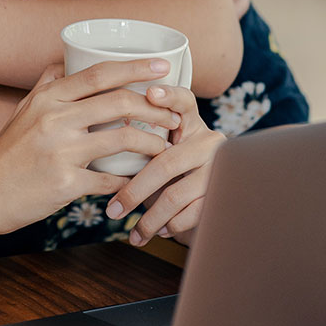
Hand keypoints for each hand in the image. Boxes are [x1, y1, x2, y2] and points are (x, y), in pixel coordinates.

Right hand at [0, 59, 181, 233]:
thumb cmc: (6, 151)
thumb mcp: (23, 110)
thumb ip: (47, 84)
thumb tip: (64, 58)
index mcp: (49, 97)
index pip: (100, 73)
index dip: (135, 67)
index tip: (163, 66)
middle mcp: (55, 118)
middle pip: (119, 102)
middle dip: (155, 107)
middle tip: (174, 116)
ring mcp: (60, 151)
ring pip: (123, 139)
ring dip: (151, 144)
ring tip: (164, 149)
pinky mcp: (64, 183)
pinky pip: (110, 179)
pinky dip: (129, 180)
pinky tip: (139, 182)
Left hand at [104, 85, 224, 245]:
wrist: (216, 196)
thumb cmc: (173, 168)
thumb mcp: (163, 148)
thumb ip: (143, 141)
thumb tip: (99, 146)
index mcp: (191, 121)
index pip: (183, 101)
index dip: (168, 96)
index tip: (150, 93)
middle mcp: (210, 140)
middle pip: (166, 162)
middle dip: (134, 191)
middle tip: (112, 210)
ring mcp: (220, 168)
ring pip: (176, 194)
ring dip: (150, 218)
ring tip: (133, 232)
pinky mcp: (226, 194)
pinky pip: (192, 213)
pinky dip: (170, 226)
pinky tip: (157, 231)